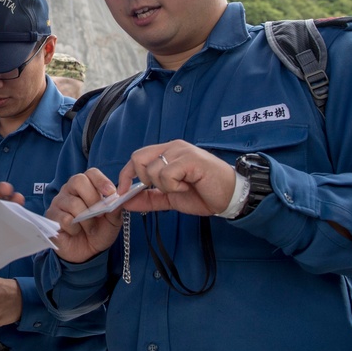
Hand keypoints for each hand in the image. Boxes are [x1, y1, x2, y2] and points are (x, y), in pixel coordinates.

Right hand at [46, 168, 123, 263]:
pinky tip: (76, 232)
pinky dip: (75, 228)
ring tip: (91, 229)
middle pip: (78, 181)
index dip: (101, 181)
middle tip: (100, 214)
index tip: (111, 193)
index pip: (91, 173)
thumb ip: (115, 208)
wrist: (88, 252)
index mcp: (86, 186)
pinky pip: (65, 219)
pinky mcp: (52, 217)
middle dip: (93, 198)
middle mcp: (70, 190)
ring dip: (87, 219)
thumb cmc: (99, 231)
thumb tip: (119, 197)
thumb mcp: (112, 221)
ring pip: (73, 203)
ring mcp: (59, 202)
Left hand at [118, 141, 235, 216]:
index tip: (122, 193)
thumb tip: (125, 202)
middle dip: (142, 179)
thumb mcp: (170, 198)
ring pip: (152, 169)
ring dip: (164, 186)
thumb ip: (148, 198)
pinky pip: (167, 174)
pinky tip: (187, 186)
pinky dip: (174, 186)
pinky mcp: (190, 159)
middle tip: (160, 189)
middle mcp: (172, 148)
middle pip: (138, 158)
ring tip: (182, 187)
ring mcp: (181, 151)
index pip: (136, 158)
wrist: (229, 196)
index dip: (125, 175)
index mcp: (166, 153)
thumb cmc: (202, 193)